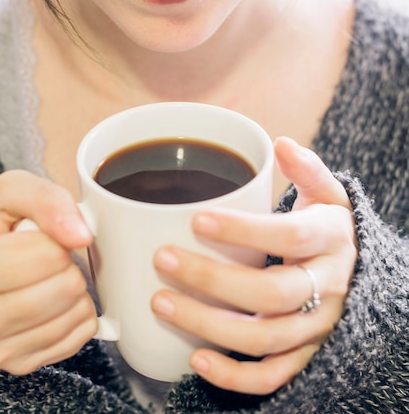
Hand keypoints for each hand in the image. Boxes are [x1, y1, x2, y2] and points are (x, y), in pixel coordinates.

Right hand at [0, 170, 96, 374]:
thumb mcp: (11, 190)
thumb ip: (46, 199)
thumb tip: (82, 235)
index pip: (49, 254)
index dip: (58, 236)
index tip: (40, 234)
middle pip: (66, 287)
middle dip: (68, 263)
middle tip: (47, 256)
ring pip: (75, 313)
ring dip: (76, 287)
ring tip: (48, 276)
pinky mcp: (17, 365)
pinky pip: (79, 336)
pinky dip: (79, 313)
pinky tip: (54, 298)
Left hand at [151, 137, 356, 394]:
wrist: (358, 273)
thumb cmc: (327, 227)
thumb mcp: (327, 193)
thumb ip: (307, 169)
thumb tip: (281, 143)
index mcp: (329, 239)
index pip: (289, 236)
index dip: (244, 230)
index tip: (196, 220)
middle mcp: (327, 286)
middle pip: (272, 292)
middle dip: (212, 279)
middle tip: (163, 259)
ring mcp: (317, 326)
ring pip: (265, 336)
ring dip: (209, 323)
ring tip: (160, 302)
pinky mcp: (305, 354)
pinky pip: (274, 374)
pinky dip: (235, 375)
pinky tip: (195, 358)